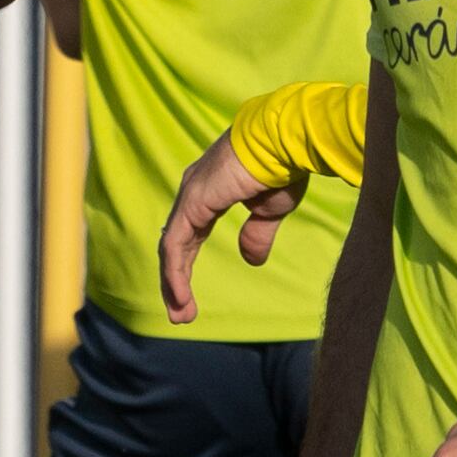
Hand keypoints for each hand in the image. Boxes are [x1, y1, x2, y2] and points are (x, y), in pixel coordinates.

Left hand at [158, 132, 304, 324]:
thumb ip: (256, 235)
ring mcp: (190, 197)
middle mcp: (194, 194)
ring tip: (180, 315)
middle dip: (176, 281)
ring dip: (173, 284)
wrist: (284, 142)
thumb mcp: (270, 211)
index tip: (190, 298)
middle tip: (181, 313)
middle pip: (177, 244)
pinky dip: (175, 274)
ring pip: (172, 248)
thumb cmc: (282, 168)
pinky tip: (180, 296)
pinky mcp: (192, 204)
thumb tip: (251, 260)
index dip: (188, 266)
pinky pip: (175, 246)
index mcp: (210, 193)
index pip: (191, 236)